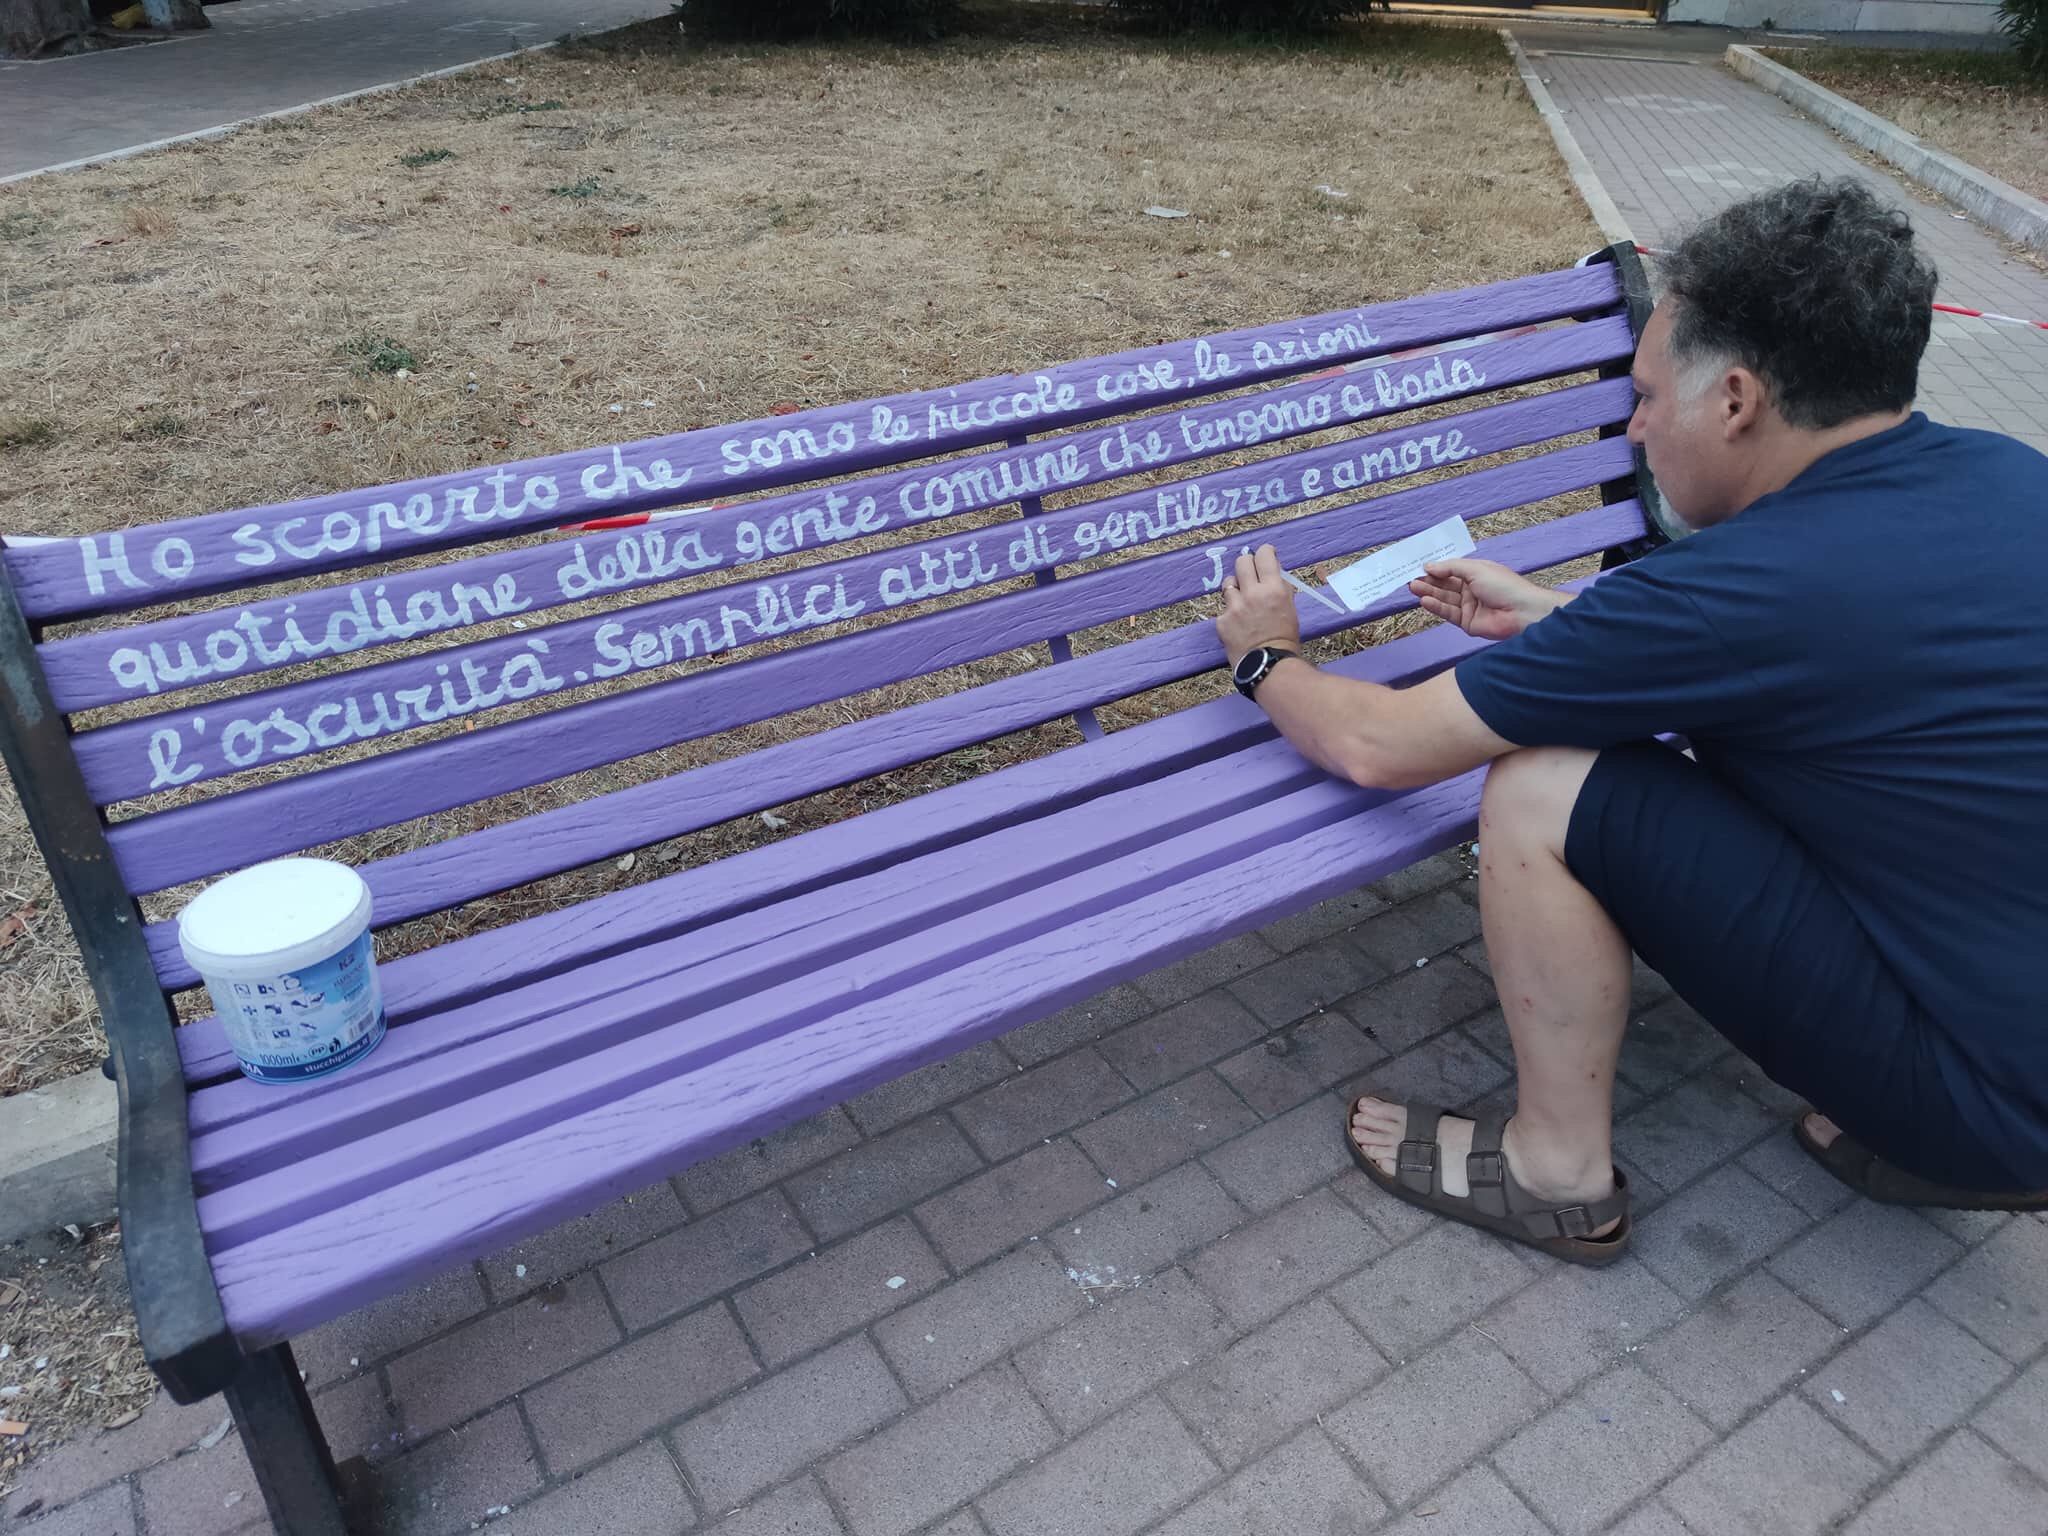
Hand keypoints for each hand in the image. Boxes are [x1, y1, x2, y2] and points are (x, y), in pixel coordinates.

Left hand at [1217, 544, 1301, 666]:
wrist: (1268, 665)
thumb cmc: (1284, 638)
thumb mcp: (1289, 608)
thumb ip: (1280, 588)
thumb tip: (1273, 572)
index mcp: (1274, 589)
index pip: (1264, 555)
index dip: (1264, 552)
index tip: (1265, 555)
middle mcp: (1253, 593)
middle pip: (1242, 562)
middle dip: (1246, 564)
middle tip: (1250, 573)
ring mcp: (1235, 607)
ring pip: (1228, 583)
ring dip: (1235, 587)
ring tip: (1242, 600)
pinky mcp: (1222, 620)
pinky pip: (1224, 608)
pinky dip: (1230, 612)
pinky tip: (1238, 624)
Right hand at [1407, 558, 1563, 640]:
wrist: (1521, 612)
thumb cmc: (1503, 585)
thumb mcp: (1476, 569)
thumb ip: (1451, 567)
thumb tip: (1429, 565)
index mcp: (1476, 574)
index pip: (1451, 571)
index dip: (1436, 569)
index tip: (1419, 567)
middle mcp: (1471, 590)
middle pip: (1445, 585)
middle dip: (1429, 581)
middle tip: (1411, 578)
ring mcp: (1469, 607)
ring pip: (1445, 599)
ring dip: (1429, 593)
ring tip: (1413, 587)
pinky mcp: (1467, 623)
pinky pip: (1448, 613)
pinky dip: (1436, 607)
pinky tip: (1425, 600)